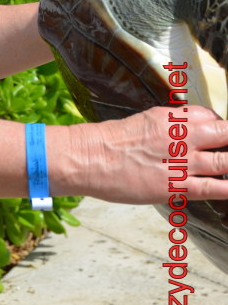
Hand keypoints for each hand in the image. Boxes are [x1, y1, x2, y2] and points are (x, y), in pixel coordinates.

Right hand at [52, 105, 227, 203]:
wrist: (90, 157)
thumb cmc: (110, 142)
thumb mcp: (143, 122)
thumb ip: (168, 127)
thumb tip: (182, 134)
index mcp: (172, 117)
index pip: (210, 116)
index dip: (219, 127)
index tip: (218, 137)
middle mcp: (183, 135)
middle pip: (225, 133)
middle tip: (226, 146)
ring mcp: (183, 161)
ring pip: (226, 160)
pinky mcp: (178, 185)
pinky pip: (214, 187)